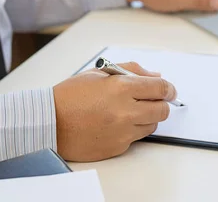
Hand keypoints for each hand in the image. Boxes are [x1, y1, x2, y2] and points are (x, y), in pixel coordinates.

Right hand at [53, 62, 176, 161]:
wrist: (48, 123)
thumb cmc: (70, 95)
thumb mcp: (100, 72)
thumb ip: (131, 70)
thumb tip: (155, 75)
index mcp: (120, 87)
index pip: (160, 88)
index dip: (169, 88)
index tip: (170, 90)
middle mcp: (124, 111)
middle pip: (162, 110)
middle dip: (161, 103)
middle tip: (152, 101)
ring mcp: (122, 132)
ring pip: (152, 125)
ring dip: (147, 117)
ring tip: (129, 111)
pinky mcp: (117, 147)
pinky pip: (135, 138)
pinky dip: (131, 131)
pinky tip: (115, 124)